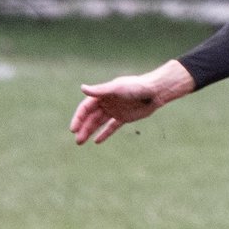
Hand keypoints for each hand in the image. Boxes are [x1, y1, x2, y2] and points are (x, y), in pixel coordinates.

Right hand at [70, 60, 193, 144]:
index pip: (86, 108)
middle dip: (83, 128)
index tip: (73, 129)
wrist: (155, 92)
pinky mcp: (124, 117)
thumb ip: (100, 90)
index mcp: (102, 95)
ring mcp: (115, 110)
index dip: (78, 118)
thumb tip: (82, 88)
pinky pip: (112, 127)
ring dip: (90, 131)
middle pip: (91, 117)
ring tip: (81, 142)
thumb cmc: (136, 87)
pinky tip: (97, 141)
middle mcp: (106, 103)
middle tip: (77, 141)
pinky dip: (105, 133)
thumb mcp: (117, 88)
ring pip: (99, 123)